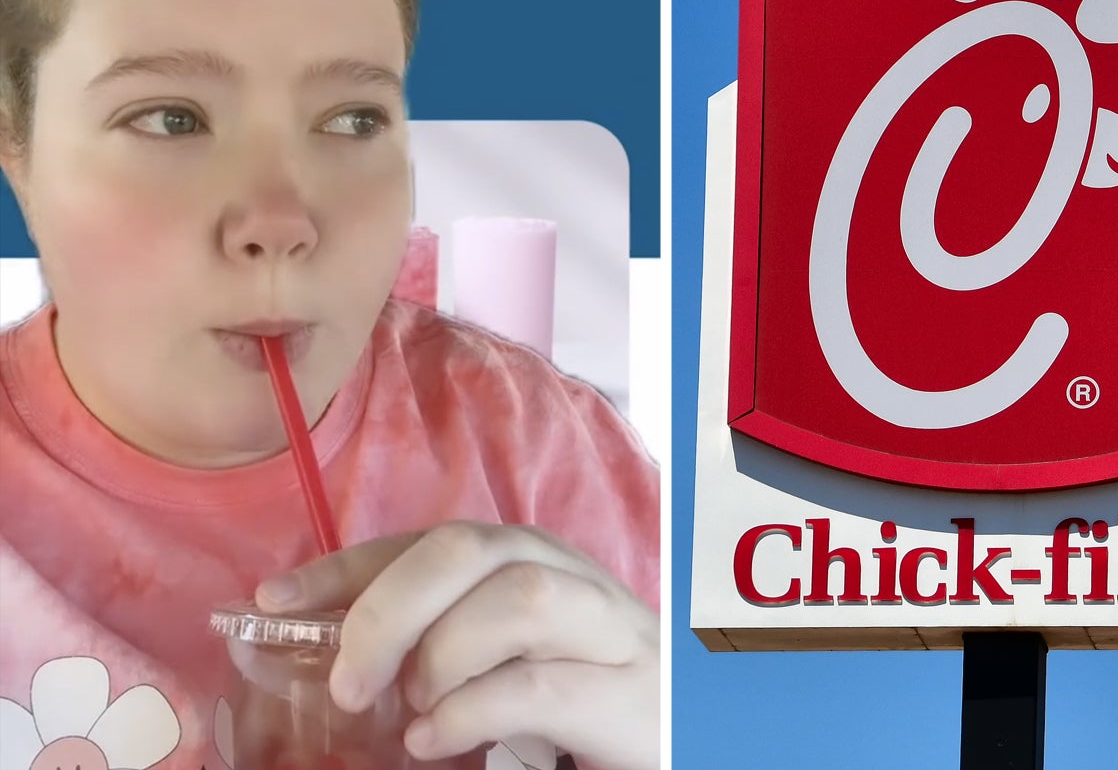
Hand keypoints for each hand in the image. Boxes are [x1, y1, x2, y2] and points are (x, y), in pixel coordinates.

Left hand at [256, 522, 659, 769]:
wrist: (684, 727)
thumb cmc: (578, 691)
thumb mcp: (500, 654)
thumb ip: (437, 636)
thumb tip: (320, 639)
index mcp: (530, 560)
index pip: (428, 538)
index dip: (346, 566)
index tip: (272, 603)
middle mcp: (571, 577)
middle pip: (474, 548)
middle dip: (390, 607)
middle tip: (349, 682)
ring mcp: (607, 632)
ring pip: (521, 599)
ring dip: (445, 655)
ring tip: (414, 712)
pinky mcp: (629, 695)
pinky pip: (542, 685)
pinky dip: (472, 712)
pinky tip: (436, 741)